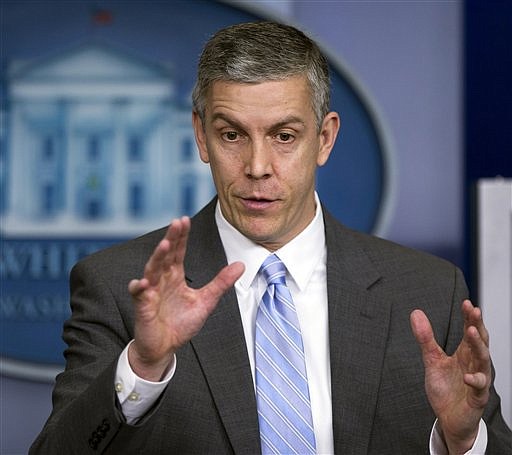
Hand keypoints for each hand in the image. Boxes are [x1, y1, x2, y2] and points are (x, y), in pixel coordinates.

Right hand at [127, 216, 244, 380]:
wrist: (165, 347)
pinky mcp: (143, 307)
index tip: (184, 220)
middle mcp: (161, 280)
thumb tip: (240, 265)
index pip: (177, 251)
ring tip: (164, 245)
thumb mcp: (206, 301)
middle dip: (170, 239)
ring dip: (156, 258)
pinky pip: (139, 295)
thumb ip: (221, 282)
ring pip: (152, 270)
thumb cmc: (181, 323)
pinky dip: (139, 288)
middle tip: (176, 223)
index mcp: (175, 276)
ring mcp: (151, 292)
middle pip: (165, 255)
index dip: (181, 236)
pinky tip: (143, 282)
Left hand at [410, 300, 490, 453]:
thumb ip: (426, 338)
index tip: (467, 303)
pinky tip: (468, 376)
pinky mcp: (477, 397)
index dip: (469, 317)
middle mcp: (474, 364)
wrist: (449, 419)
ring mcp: (478, 380)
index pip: (470, 331)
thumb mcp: (432, 360)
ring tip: (472, 332)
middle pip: (480, 341)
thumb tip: (416, 313)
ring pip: (483, 360)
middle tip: (474, 311)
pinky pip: (479, 388)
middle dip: (477, 325)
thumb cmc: (446, 390)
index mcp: (465, 354)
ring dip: (479, 346)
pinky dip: (475, 380)